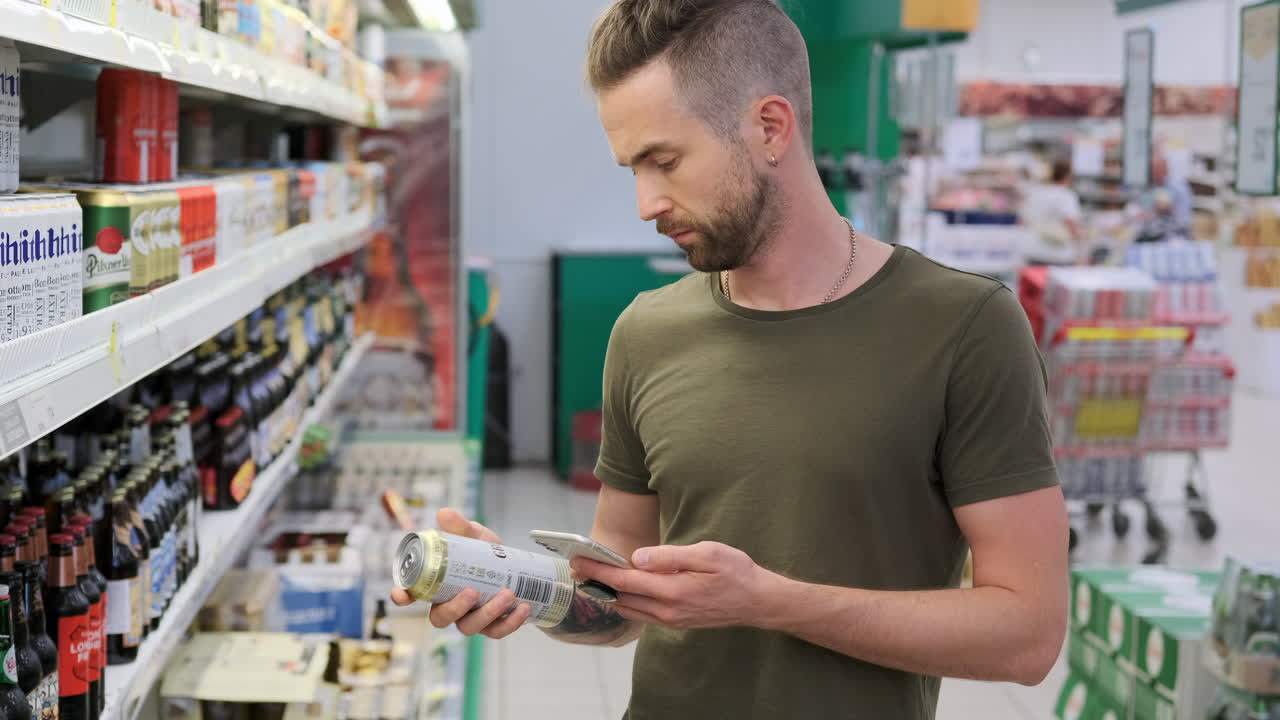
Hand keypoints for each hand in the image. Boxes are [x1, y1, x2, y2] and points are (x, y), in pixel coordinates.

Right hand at [389, 507, 531, 638]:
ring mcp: (470, 618)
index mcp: (438, 584)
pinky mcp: (492, 626)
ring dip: (488, 613)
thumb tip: (445, 514)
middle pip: (440, 618)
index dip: (402, 596)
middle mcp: (450, 605)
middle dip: (454, 609)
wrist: (519, 568)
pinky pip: (497, 632)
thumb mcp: (476, 536)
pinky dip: (510, 622)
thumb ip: (461, 527)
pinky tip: (522, 607)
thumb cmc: (487, 554)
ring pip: (469, 627)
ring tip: (508, 594)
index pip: (413, 593)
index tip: (402, 595)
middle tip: (472, 592)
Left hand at [570, 541, 779, 630]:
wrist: (758, 602)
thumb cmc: (736, 573)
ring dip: (609, 593)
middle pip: (620, 597)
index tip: (578, 560)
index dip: (598, 570)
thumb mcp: (707, 553)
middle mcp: (667, 610)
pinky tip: (623, 590)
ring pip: (629, 608)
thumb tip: (637, 558)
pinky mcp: (676, 622)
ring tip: (594, 576)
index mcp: (672, 591)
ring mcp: (671, 620)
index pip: (624, 580)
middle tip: (578, 565)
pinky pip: (642, 614)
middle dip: (597, 581)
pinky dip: (627, 601)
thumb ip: (669, 556)